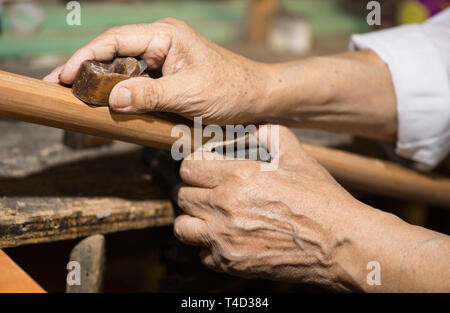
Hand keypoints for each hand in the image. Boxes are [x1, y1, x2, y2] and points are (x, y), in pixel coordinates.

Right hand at [43, 18, 270, 124]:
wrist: (256, 99)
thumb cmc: (231, 91)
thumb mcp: (190, 94)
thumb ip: (151, 96)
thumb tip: (111, 99)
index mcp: (165, 36)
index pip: (115, 40)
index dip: (86, 56)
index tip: (64, 76)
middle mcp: (161, 42)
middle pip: (114, 51)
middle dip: (88, 69)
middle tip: (60, 88)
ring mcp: (164, 59)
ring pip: (124, 67)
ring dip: (102, 82)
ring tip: (77, 97)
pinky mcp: (167, 76)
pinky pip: (137, 81)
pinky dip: (122, 92)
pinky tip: (108, 104)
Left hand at [174, 125, 375, 290]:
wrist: (339, 244)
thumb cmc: (321, 200)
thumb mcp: (298, 157)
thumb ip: (272, 136)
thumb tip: (258, 128)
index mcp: (238, 176)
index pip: (189, 167)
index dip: (196, 166)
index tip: (204, 169)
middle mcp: (225, 206)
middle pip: (183, 196)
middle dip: (196, 191)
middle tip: (211, 192)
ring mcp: (226, 238)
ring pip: (183, 227)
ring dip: (194, 220)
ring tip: (211, 217)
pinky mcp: (232, 263)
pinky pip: (203, 254)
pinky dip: (210, 247)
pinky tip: (228, 239)